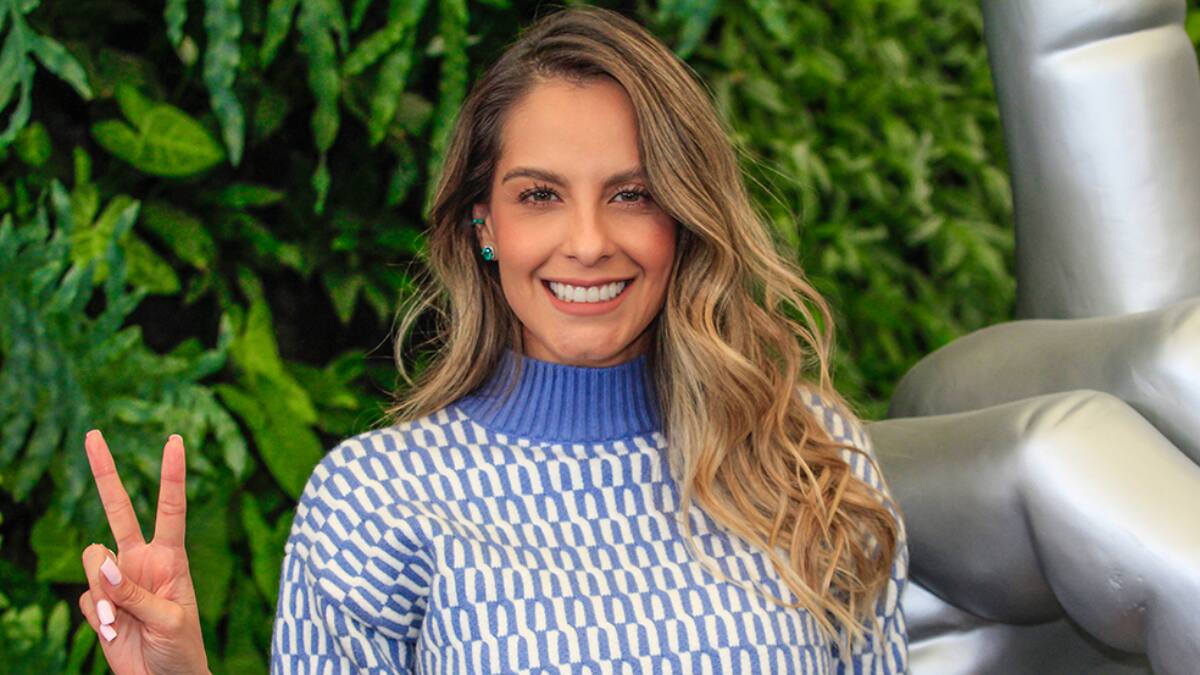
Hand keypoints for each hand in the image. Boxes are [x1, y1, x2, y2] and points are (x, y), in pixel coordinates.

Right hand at [79, 430, 209, 674]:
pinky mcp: (97, 602)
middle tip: (93, 434)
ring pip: (92, 560)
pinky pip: (85, 596)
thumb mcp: (169, 620)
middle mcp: (141, 560)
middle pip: (118, 509)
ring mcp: (116, 579)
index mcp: (171, 557)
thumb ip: (136, 592)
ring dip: (103, 590)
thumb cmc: (181, 648)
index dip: (171, 474)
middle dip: (104, 472)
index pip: (170, 507)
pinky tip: (113, 631)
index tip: (174, 440)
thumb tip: (102, 564)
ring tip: (121, 619)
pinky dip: (97, 614)